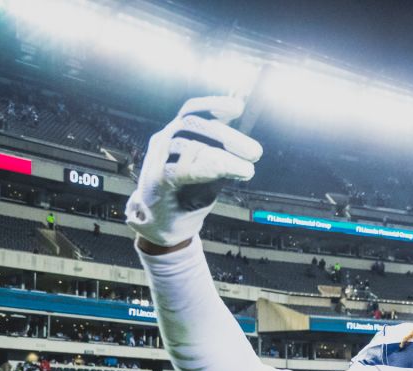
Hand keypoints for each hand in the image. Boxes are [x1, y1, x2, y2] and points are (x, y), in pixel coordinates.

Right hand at [125, 96, 261, 247]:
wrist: (165, 224)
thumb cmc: (189, 194)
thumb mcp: (210, 172)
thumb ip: (224, 157)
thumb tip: (251, 147)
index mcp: (177, 133)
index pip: (192, 109)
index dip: (214, 104)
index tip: (238, 107)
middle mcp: (164, 140)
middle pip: (193, 125)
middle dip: (227, 136)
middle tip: (256, 152)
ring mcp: (157, 159)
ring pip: (190, 148)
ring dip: (224, 158)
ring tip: (247, 170)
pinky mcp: (156, 181)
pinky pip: (179, 170)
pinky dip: (203, 168)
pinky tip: (223, 170)